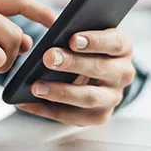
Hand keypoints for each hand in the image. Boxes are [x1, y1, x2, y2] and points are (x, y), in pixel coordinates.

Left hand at [16, 28, 137, 125]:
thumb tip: (53, 38)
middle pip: (100, 69)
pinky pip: (73, 116)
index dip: (95, 41)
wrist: (94, 75)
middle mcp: (123, 73)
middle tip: (48, 58)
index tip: (73, 39)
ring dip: (60, 92)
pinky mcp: (99, 116)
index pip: (115, 43)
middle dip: (72, 64)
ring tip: (36, 86)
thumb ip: (75, 34)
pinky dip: (47, 109)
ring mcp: (113, 97)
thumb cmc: (85, 49)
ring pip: (88, 97)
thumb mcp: (86, 36)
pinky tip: (27, 102)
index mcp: (123, 48)